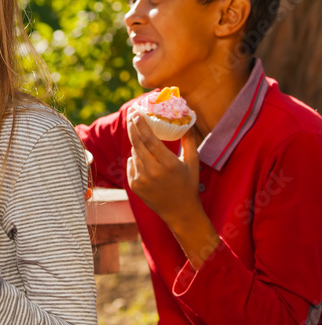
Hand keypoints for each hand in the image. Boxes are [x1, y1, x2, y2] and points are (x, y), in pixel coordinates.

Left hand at [126, 107, 201, 226]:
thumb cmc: (189, 185)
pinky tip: (145, 160)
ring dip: (137, 144)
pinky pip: (131, 164)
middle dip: (132, 126)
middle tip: (131, 114)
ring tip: (144, 140)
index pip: (149, 139)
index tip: (136, 112)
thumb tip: (187, 121)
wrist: (180, 212)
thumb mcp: (193, 162)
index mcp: (169, 164)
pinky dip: (136, 158)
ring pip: (134, 153)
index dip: (141, 124)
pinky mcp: (134, 185)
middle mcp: (153, 171)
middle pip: (137, 143)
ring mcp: (141, 179)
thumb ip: (189, 141)